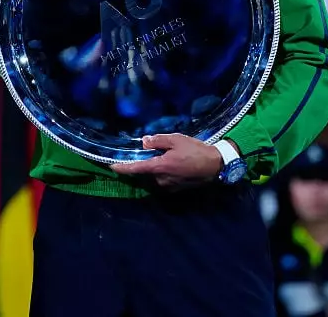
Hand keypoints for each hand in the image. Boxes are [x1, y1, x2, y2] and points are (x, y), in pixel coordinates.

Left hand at [109, 134, 224, 189]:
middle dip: (139, 165)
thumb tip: (143, 142)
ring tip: (156, 157)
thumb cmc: (196, 150)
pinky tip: (167, 163)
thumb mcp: (176, 139)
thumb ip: (158, 140)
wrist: (216, 166)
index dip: (121, 168)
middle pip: (143, 173)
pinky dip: (160, 173)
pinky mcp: (176, 188)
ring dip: (151, 169)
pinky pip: (162, 180)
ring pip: (152, 177)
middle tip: (137, 154)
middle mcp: (161, 179)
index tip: (111, 166)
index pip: (135, 169)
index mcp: (159, 167)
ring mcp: (169, 185)